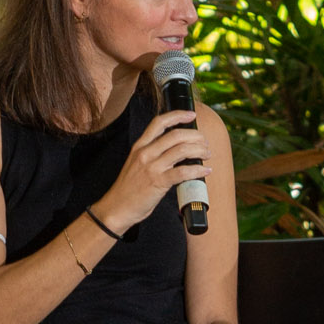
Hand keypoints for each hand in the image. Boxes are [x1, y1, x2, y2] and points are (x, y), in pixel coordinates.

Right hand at [93, 110, 208, 233]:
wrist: (117, 207)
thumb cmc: (128, 189)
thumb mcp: (136, 164)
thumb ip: (152, 154)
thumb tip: (176, 151)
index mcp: (140, 146)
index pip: (159, 122)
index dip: (177, 116)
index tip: (191, 115)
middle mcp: (145, 153)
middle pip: (176, 135)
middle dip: (195, 136)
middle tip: (204, 142)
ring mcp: (152, 167)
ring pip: (182, 150)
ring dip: (199, 150)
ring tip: (207, 154)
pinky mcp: (158, 182)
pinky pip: (183, 172)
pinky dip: (198, 170)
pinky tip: (205, 171)